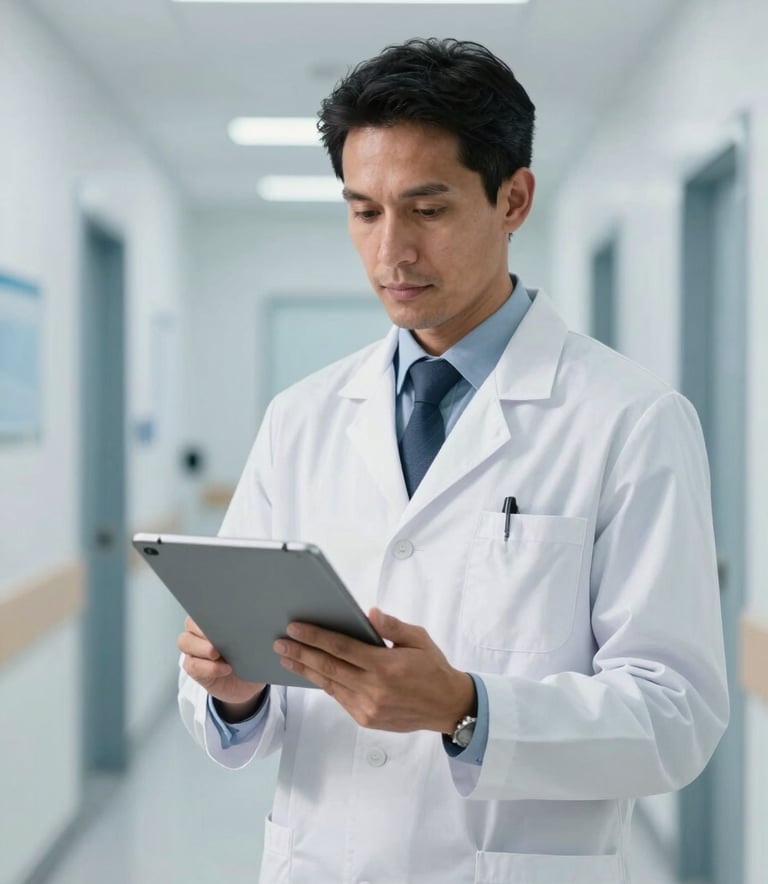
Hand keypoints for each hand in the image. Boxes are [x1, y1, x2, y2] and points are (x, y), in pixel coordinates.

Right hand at [178, 616, 265, 716]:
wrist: (248, 684)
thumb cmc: (251, 656)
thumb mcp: (256, 639)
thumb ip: (254, 626)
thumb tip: (262, 613)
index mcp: (214, 620)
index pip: (203, 607)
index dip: (207, 610)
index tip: (221, 614)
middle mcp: (200, 632)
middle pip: (190, 623)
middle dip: (202, 628)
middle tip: (217, 634)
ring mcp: (194, 650)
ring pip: (185, 642)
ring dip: (201, 647)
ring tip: (216, 653)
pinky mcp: (194, 669)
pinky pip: (193, 665)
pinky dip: (208, 667)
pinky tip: (225, 669)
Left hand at [273, 608, 475, 733]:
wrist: (448, 706)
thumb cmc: (433, 668)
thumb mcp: (418, 639)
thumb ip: (392, 626)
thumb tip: (369, 612)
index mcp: (385, 665)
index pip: (342, 648)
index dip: (316, 637)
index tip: (295, 628)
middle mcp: (373, 688)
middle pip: (329, 667)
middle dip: (301, 654)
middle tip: (280, 643)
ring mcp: (368, 707)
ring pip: (329, 685)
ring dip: (306, 670)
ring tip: (287, 659)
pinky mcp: (367, 719)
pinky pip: (339, 698)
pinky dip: (324, 684)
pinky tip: (312, 674)